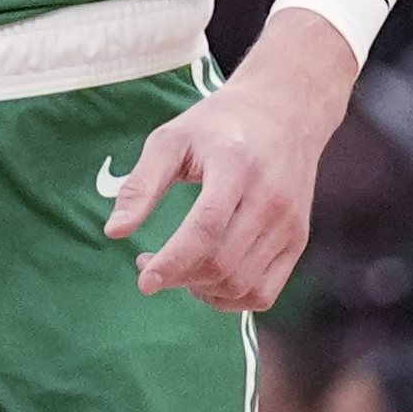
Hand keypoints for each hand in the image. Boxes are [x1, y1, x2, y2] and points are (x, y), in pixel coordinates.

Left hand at [107, 12, 355, 311]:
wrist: (283, 113)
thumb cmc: (217, 125)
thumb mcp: (171, 139)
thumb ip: (141, 184)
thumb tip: (114, 233)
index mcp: (236, 167)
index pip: (207, 228)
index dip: (173, 261)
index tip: (143, 280)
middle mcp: (271, 199)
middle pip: (223, 263)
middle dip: (178, 276)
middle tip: (146, 262)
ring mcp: (290, 224)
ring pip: (243, 284)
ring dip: (199, 290)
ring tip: (174, 268)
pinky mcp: (298, 240)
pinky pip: (264, 292)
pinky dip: (229, 299)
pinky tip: (204, 280)